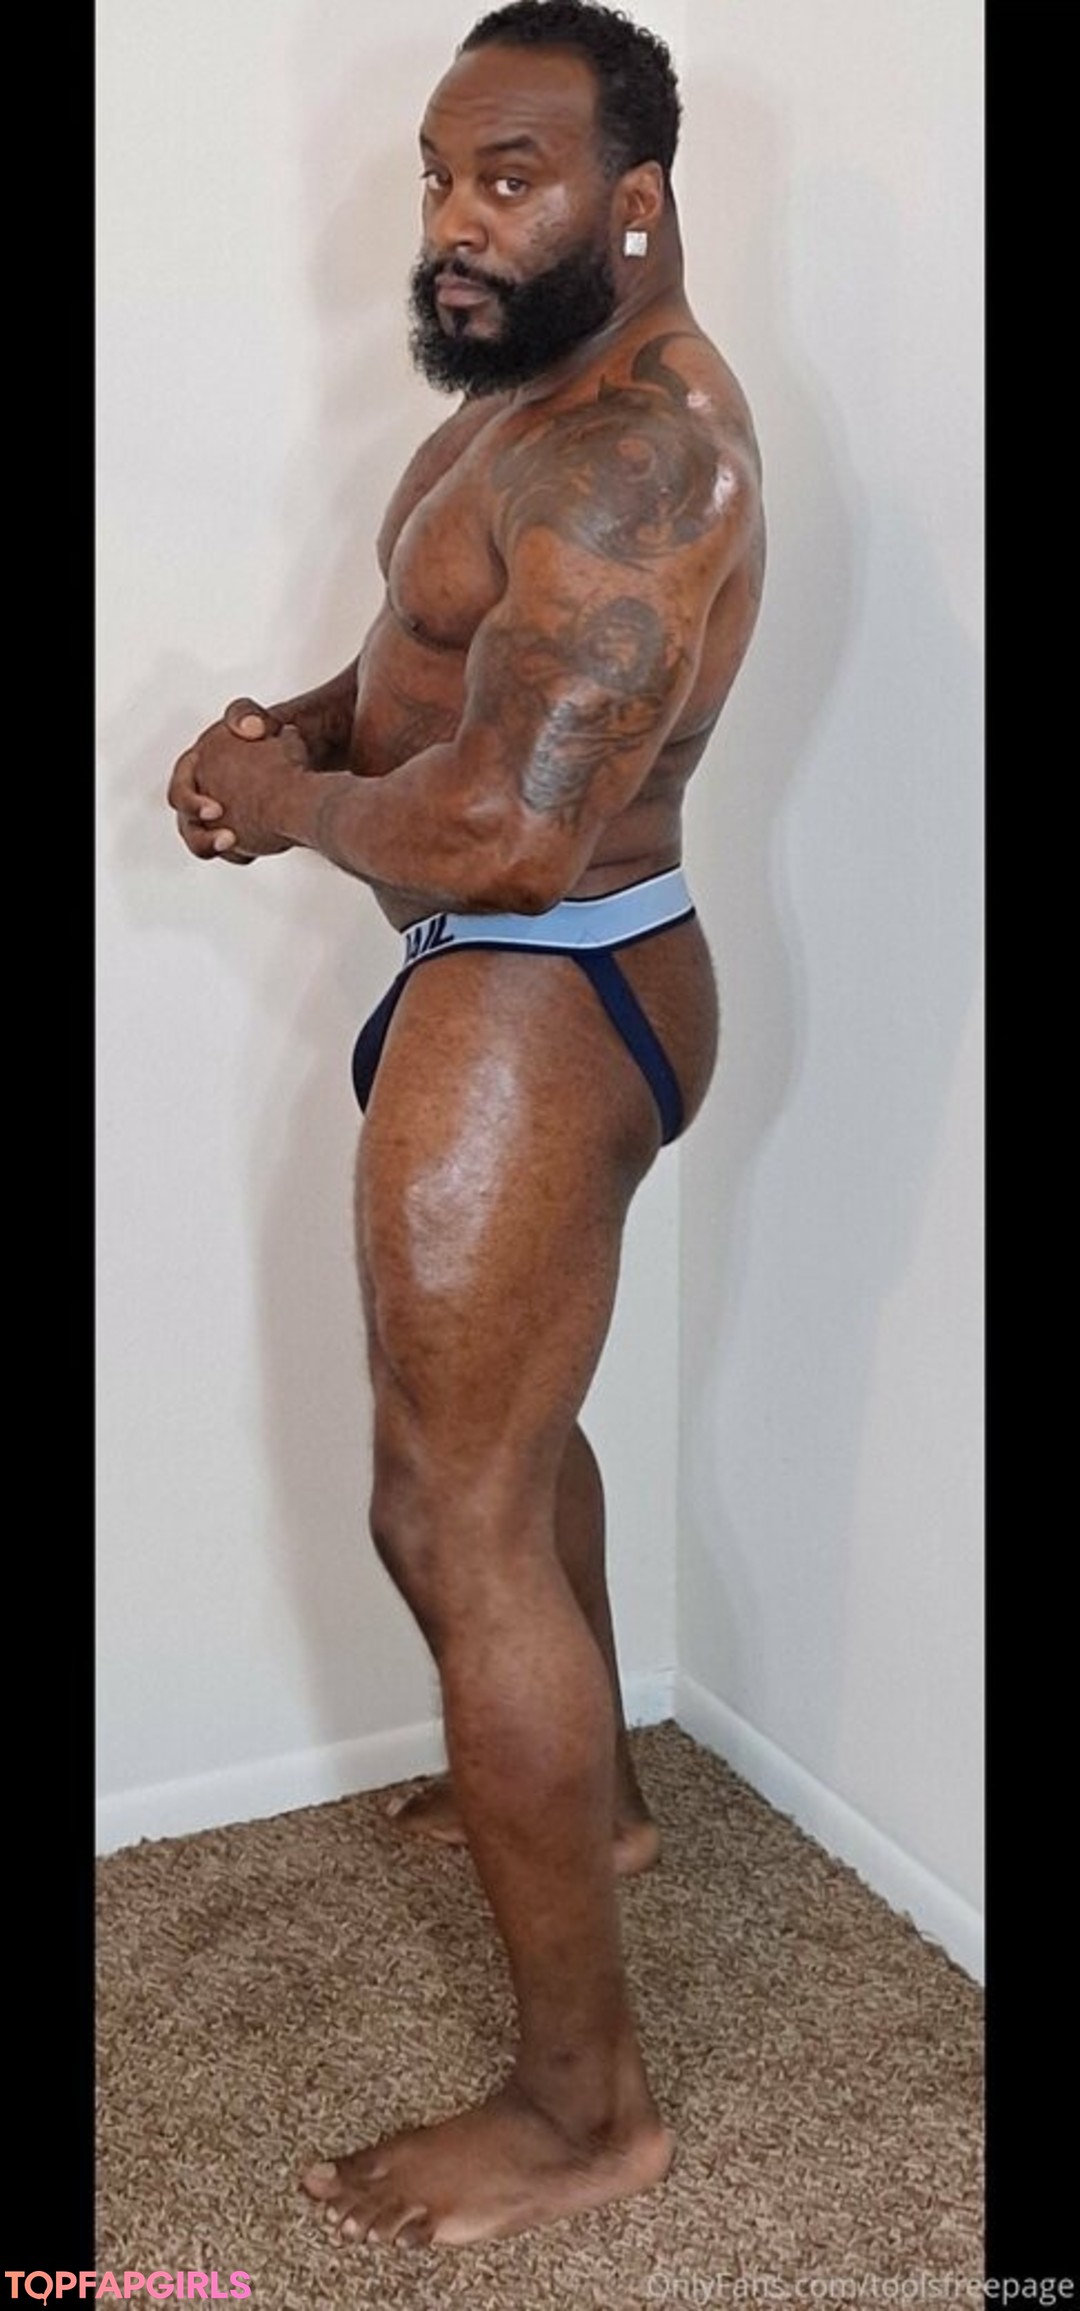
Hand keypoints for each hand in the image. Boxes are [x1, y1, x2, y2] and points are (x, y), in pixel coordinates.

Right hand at [168, 699, 295, 862]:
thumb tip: (249, 727)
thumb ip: (247, 715)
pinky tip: (258, 848)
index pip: (181, 790)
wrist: (295, 759)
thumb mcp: (258, 720)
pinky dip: (240, 852)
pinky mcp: (234, 832)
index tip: (216, 810)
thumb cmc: (269, 738)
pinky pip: (229, 849)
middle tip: (228, 837)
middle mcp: (199, 794)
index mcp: (195, 768)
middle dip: (202, 836)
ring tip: (237, 846)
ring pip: (203, 842)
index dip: (192, 803)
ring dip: (215, 847)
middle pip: (188, 825)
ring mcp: (214, 817)